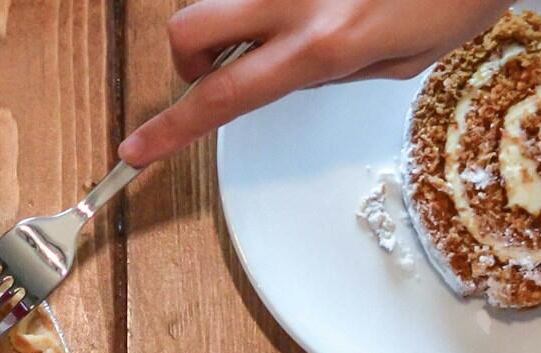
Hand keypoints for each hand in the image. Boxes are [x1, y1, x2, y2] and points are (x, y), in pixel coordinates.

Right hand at [118, 0, 509, 166]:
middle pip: (190, 29)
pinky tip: (329, 0)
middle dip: (192, 56)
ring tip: (298, 17)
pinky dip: (276, 1)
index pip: (224, 97)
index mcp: (324, 43)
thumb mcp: (403, 58)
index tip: (136, 150)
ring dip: (243, 14)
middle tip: (227, 64)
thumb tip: (294, 70)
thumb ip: (334, 70)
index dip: (172, 130)